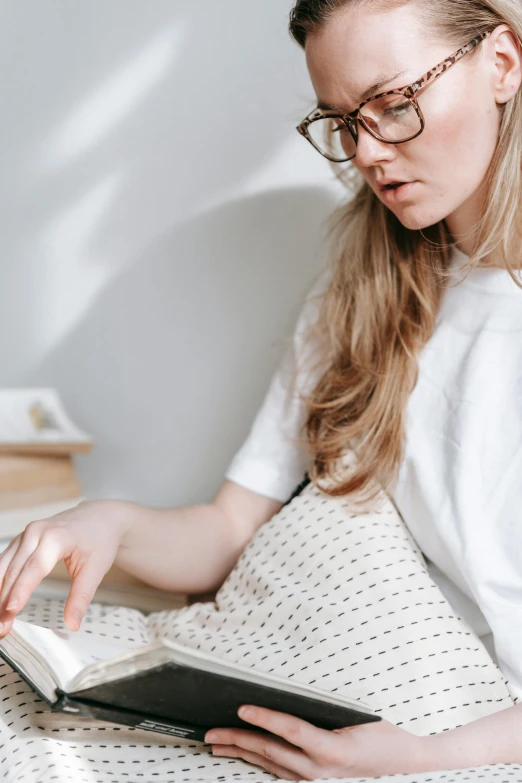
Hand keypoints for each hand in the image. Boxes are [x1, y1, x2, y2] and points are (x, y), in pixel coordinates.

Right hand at [0, 499, 134, 635]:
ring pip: (4, 567)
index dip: (22, 590)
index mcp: (56, 537)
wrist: (100, 518)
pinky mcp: (20, 542)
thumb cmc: (99, 540)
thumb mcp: (96, 569)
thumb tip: (72, 624)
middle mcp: (36, 532)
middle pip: (14, 570)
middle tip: (2, 628)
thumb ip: (81, 597)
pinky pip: (4, 563)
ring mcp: (25, 535)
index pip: (35, 567)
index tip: (11, 610)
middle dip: (5, 600)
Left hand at [205, 706, 430, 779]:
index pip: (290, 731)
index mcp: (332, 751)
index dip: (263, 719)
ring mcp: (316, 781)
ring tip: (217, 746)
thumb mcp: (361, 715)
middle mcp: (319, 771)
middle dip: (236, 741)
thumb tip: (296, 692)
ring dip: (241, 754)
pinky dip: (259, 763)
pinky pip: (280, 772)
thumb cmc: (387, 736)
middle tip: (210, 733)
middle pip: (270, 753)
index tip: (241, 708)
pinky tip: (245, 758)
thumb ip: (328, 709)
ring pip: (270, 765)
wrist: (407, 766)